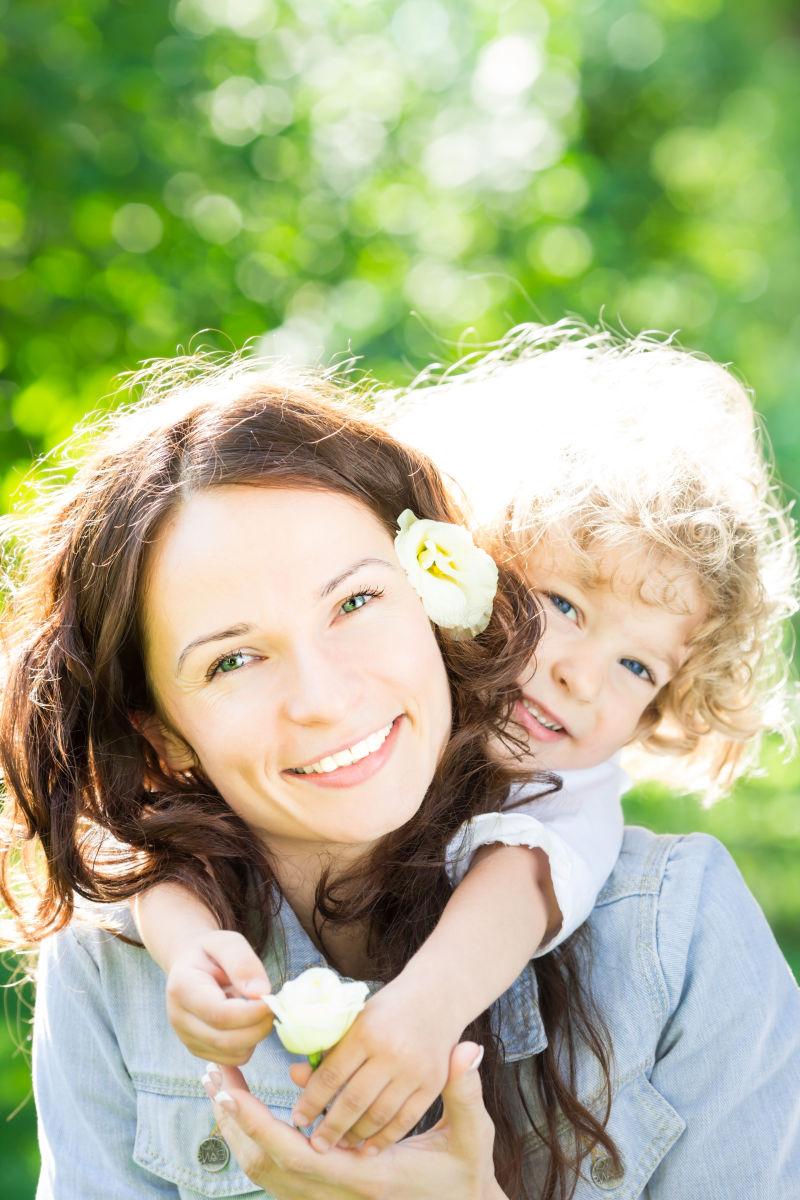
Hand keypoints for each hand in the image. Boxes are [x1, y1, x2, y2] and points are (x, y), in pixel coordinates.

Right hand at [165, 930, 273, 1063]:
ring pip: (232, 1054)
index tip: (271, 1001)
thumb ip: (243, 963)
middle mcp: (179, 1019)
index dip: (251, 1013)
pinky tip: (246, 1022)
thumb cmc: (210, 952)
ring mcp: (187, 1038)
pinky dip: (248, 1044)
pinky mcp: (198, 1050)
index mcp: (182, 988)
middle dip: (258, 1027)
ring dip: (255, 1036)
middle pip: (226, 1040)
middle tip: (273, 1006)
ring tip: (255, 1009)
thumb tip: (261, 993)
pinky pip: (233, 1059)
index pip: (219, 1014)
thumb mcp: (227, 943)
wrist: (189, 965)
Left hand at [204, 1041, 497, 1199]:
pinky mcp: (327, 1193)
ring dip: (237, 1130)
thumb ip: (465, 1092)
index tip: (231, 1091)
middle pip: (265, 1164)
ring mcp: (330, 1198)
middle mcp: (338, 1195)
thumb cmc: (467, 1173)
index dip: (257, 1124)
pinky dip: (253, 1142)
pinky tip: (245, 1112)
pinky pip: (277, 1173)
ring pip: (265, 1173)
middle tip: (212, 1075)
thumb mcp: (472, 1135)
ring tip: (220, 1085)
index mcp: (364, 1179)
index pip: (293, 1154)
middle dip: (234, 1119)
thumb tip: (467, 1049)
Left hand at [290, 973, 460, 1154]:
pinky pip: (405, 1120)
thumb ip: (330, 1048)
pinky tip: (368, 1148)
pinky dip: (384, 1138)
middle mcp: (392, 1052)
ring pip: (378, 1115)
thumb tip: (295, 1075)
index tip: (298, 1118)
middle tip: (315, 1144)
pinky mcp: (433, 1083)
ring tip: (339, 1145)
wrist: (438, 994)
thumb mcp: (358, 1017)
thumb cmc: (389, 1007)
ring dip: (355, 1135)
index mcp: (367, 1031)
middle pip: (353, 1101)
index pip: (332, 1075)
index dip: (311, 1100)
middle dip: (330, 1127)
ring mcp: (415, 1070)